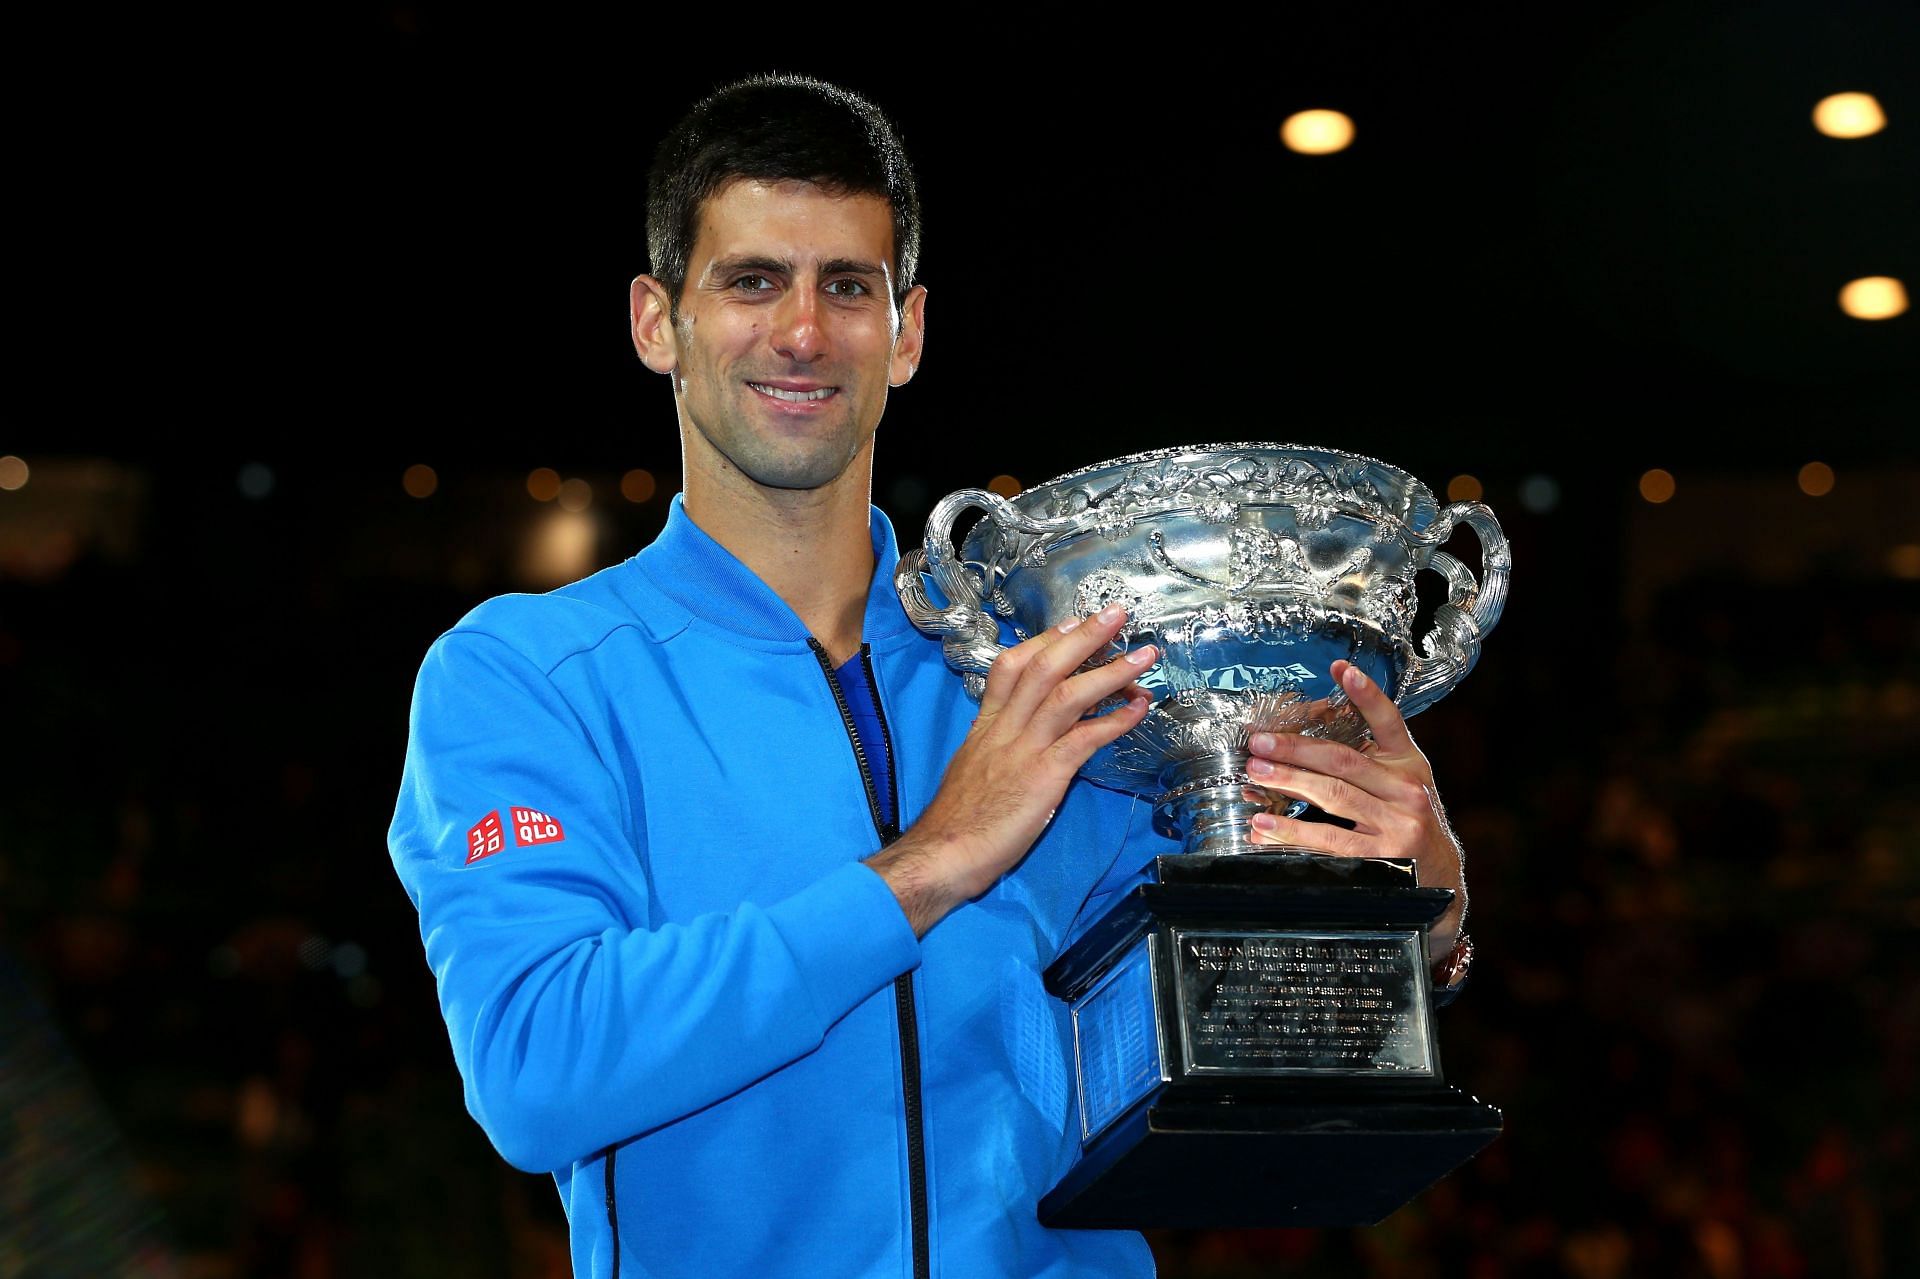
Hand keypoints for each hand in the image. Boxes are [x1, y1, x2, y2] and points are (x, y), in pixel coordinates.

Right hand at [869, 606, 1154, 935]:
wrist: (943, 855)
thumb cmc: (957, 823)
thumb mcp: (972, 771)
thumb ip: (999, 749)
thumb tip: (1023, 740)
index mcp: (986, 726)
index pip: (1010, 667)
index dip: (1043, 641)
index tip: (1070, 624)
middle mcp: (1004, 729)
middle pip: (1044, 667)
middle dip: (1083, 637)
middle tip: (1116, 614)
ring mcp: (1024, 750)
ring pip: (1068, 695)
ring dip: (1111, 670)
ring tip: (1144, 655)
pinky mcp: (1042, 777)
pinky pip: (1083, 739)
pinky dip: (1114, 720)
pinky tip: (1138, 709)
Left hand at [1243, 660, 1466, 950]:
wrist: (1440, 878)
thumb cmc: (1408, 821)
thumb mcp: (1400, 783)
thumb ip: (1365, 760)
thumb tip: (1301, 743)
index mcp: (1409, 764)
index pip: (1389, 722)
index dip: (1367, 694)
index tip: (1341, 669)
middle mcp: (1407, 791)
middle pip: (1344, 761)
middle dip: (1295, 750)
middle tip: (1258, 743)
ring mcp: (1398, 826)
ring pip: (1334, 798)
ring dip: (1289, 783)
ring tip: (1255, 775)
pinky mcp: (1383, 860)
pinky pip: (1330, 843)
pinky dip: (1294, 834)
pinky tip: (1267, 828)